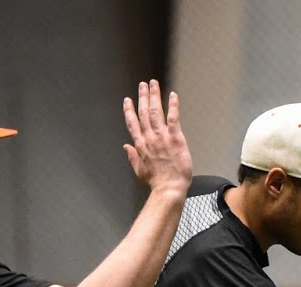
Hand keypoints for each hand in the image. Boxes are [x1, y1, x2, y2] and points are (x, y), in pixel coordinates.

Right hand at [122, 80, 191, 195]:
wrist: (169, 188)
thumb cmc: (156, 182)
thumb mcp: (139, 170)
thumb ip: (132, 156)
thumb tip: (125, 147)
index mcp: (140, 145)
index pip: (132, 123)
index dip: (129, 110)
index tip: (127, 100)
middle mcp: (149, 138)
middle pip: (144, 112)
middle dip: (143, 96)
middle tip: (143, 84)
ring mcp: (162, 137)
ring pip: (156, 111)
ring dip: (154, 96)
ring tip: (153, 84)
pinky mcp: (175, 138)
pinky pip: (173, 118)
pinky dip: (173, 106)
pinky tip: (172, 95)